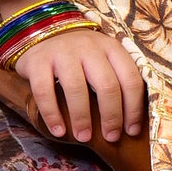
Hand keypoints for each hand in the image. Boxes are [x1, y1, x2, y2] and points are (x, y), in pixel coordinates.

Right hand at [16, 25, 145, 143]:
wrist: (41, 33)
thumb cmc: (79, 57)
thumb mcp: (102, 59)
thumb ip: (116, 80)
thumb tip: (131, 124)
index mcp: (111, 48)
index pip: (130, 79)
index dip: (134, 108)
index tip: (131, 131)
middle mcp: (89, 46)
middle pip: (107, 85)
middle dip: (111, 116)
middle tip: (110, 137)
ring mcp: (62, 51)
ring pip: (76, 88)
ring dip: (82, 118)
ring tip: (83, 137)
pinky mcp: (37, 60)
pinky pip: (45, 91)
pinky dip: (52, 114)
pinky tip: (58, 131)